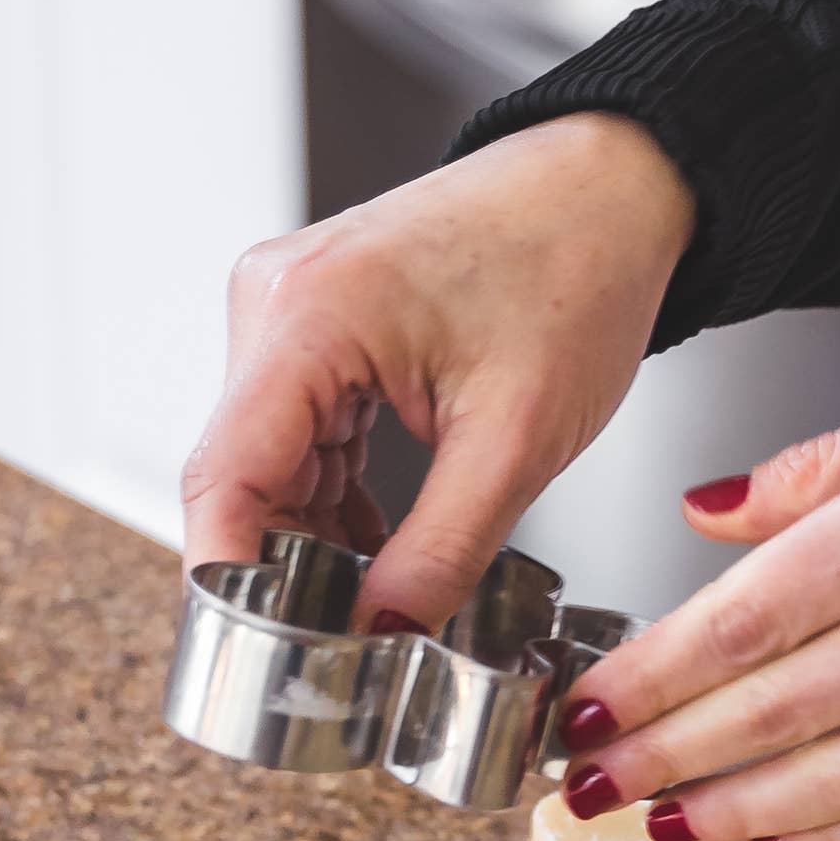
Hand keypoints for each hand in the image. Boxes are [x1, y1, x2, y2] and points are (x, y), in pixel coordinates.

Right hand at [184, 116, 694, 629]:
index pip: (225, 476)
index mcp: (308, 313)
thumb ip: (440, 552)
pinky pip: (297, 433)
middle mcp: (275, 300)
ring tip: (365, 606)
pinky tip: (373, 546)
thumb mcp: (517, 440)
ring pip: (266, 462)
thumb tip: (381, 637)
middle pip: (238, 475)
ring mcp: (289, 308)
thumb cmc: (578, 263)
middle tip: (331, 653)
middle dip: (277, 570)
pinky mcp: (315, 321)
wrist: (614, 183)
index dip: (227, 580)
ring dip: (307, 539)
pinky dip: (329, 497)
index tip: (249, 657)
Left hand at [559, 361, 839, 840]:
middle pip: (767, 715)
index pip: (744, 620)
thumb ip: (820, 470)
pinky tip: (764, 839)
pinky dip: (829, 838)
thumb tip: (705, 516)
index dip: (649, 678)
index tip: (584, 707)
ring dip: (725, 814)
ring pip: (830, 787)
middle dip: (658, 759)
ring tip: (652, 822)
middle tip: (580, 785)